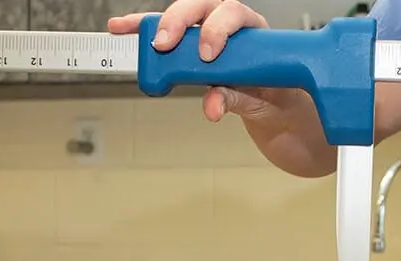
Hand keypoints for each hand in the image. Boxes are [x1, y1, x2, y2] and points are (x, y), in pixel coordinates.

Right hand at [107, 0, 297, 123]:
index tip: (207, 54)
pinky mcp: (192, 49)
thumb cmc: (275, 97)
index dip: (217, 29)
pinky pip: (168, 35)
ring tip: (126, 29)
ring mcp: (208, 35)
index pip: (233, 14)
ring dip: (154, 23)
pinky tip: (123, 29)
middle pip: (201, 7)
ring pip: (181, 17)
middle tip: (165, 44)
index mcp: (252, 31)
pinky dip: (144, 31)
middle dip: (179, 22)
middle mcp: (229, 26)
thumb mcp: (261, 102)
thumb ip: (236, 100)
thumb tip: (212, 106)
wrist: (277, 110)